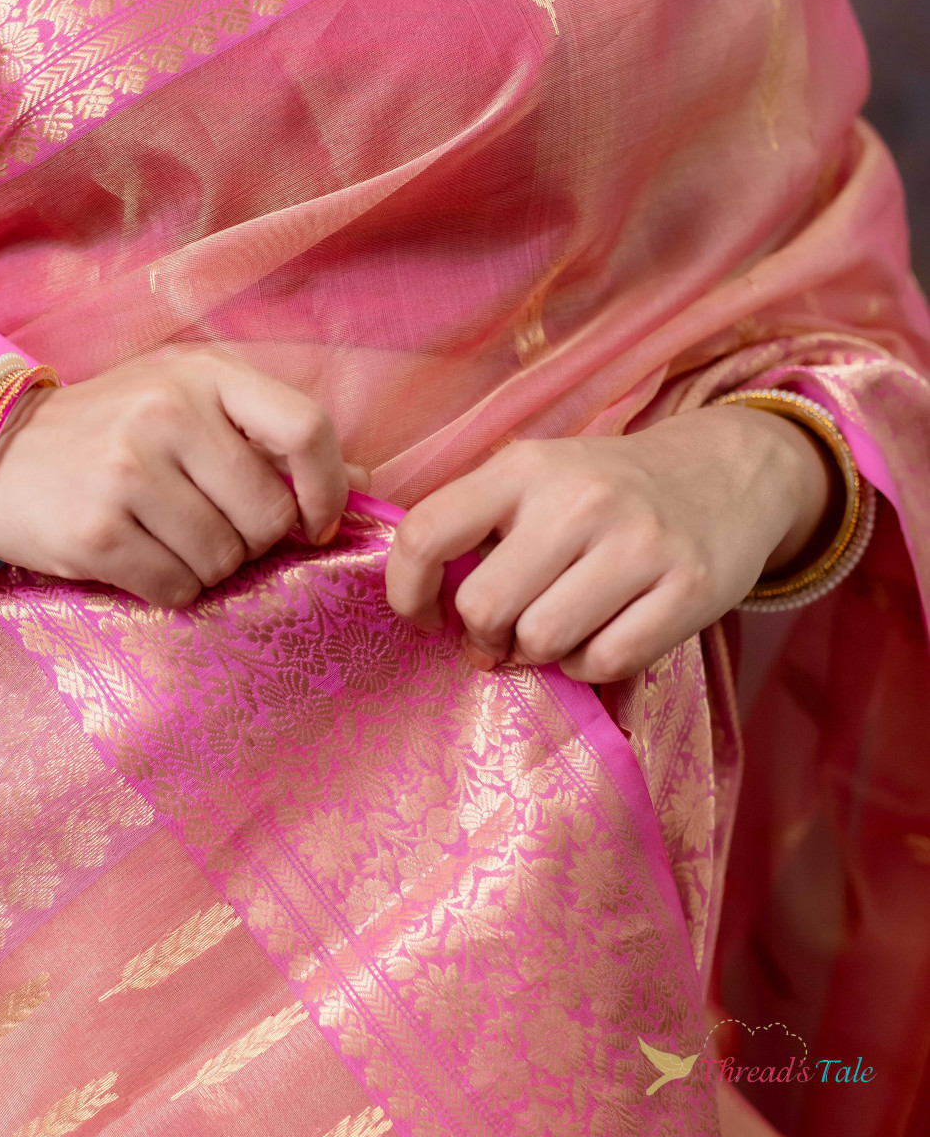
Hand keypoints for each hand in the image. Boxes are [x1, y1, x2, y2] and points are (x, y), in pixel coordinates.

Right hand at [0, 351, 356, 606]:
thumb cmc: (107, 433)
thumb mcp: (185, 404)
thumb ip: (265, 435)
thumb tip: (364, 483)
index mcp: (202, 374)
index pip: (307, 429)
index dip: (327, 488)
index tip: (314, 521)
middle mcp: (166, 414)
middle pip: (268, 515)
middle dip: (251, 540)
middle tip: (208, 528)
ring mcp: (127, 472)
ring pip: (224, 560)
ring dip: (205, 568)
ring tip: (162, 538)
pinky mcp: (96, 532)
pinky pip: (176, 588)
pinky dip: (166, 588)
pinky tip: (135, 559)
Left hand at [384, 404, 834, 680]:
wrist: (730, 470)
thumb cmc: (609, 492)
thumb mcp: (539, 480)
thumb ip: (478, 527)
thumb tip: (420, 608)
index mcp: (525, 467)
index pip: (426, 534)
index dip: (406, 592)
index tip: (425, 616)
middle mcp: (580, 499)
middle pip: (484, 607)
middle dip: (486, 637)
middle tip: (506, 635)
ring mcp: (639, 543)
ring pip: (542, 641)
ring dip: (542, 656)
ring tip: (562, 632)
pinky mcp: (690, 588)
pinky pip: (605, 661)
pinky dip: (592, 668)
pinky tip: (604, 638)